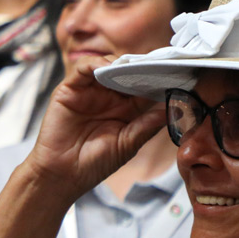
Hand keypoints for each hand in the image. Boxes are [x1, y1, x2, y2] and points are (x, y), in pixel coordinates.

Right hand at [24, 56, 166, 199]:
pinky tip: (106, 67)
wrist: (63, 174)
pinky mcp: (69, 89)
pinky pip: (82, 69)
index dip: (157, 79)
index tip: (175, 74)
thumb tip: (175, 109)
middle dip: (140, 66)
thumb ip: (148, 124)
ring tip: (131, 66)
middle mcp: (108, 97)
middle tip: (155, 63)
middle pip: (126, 72)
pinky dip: (95, 63)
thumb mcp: (129, 143)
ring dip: (119, 63)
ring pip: (106, 66)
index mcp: (126, 110)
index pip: (144, 87)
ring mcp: (89, 92)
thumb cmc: (95, 163)